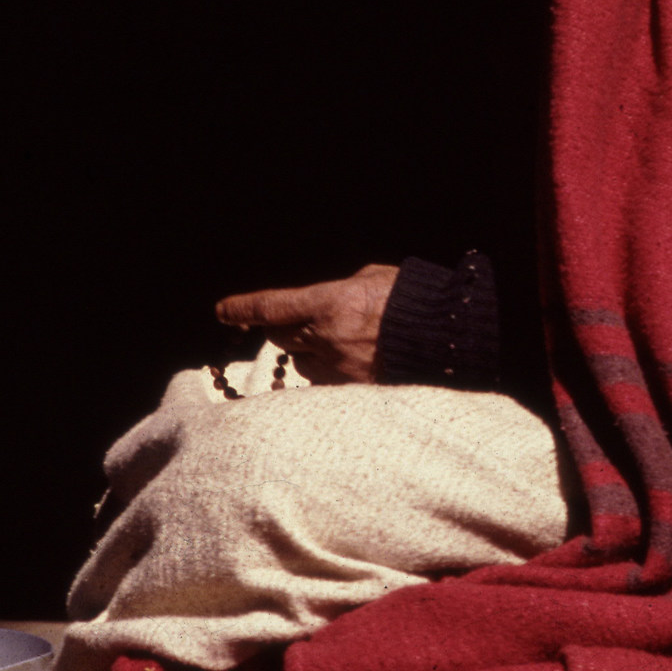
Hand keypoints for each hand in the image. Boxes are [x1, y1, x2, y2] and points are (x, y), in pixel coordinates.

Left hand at [214, 263, 398, 385]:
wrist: (449, 339)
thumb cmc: (415, 300)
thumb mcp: (374, 278)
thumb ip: (341, 289)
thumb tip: (324, 302)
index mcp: (331, 303)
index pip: (272, 306)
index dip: (242, 308)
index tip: (222, 311)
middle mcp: (327, 338)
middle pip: (281, 336)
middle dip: (287, 328)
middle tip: (309, 323)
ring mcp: (338, 370)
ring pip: (302, 362)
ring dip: (311, 352)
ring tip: (346, 345)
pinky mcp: (351, 393)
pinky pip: (324, 383)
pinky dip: (331, 373)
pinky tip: (357, 364)